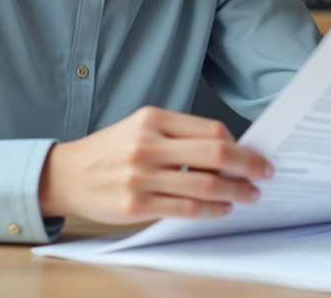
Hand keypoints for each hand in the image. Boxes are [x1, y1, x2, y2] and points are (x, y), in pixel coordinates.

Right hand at [38, 106, 273, 224]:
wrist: (65, 174)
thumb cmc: (108, 151)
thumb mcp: (139, 128)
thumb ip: (178, 135)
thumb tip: (225, 150)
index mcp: (152, 119)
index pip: (210, 130)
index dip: (238, 144)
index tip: (252, 153)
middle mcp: (147, 145)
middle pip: (215, 155)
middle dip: (247, 165)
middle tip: (264, 173)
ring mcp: (141, 177)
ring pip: (205, 186)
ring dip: (235, 191)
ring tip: (249, 194)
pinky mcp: (136, 205)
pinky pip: (185, 210)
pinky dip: (211, 211)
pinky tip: (222, 208)